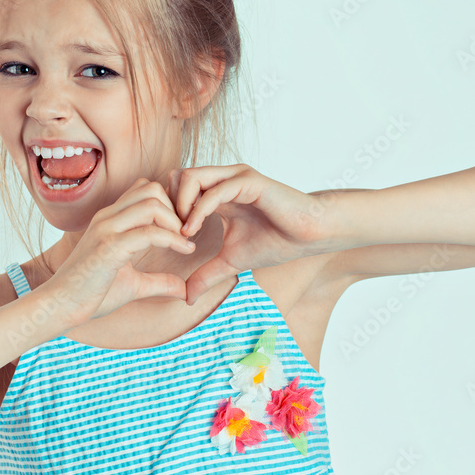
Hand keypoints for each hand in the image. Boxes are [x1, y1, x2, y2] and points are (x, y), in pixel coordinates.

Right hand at [45, 178, 193, 326]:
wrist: (60, 307)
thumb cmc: (90, 295)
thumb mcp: (133, 285)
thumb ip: (159, 282)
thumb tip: (185, 290)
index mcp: (110, 220)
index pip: (144, 189)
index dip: (170, 204)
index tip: (183, 229)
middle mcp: (107, 218)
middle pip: (151, 188)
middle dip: (176, 208)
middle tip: (187, 233)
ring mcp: (106, 229)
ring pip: (152, 203)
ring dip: (176, 221)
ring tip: (186, 242)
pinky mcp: (109, 247)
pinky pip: (149, 232)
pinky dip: (173, 239)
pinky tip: (186, 251)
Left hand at [169, 164, 325, 304]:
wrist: (310, 235)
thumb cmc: (276, 241)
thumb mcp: (232, 261)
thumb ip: (207, 274)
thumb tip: (186, 297)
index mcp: (217, 192)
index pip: (176, 187)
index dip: (165, 210)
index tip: (164, 238)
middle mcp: (223, 179)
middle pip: (176, 177)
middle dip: (166, 205)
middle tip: (167, 234)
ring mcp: (235, 177)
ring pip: (190, 177)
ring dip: (179, 205)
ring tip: (180, 233)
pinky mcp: (248, 181)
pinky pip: (214, 191)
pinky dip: (197, 211)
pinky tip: (192, 232)